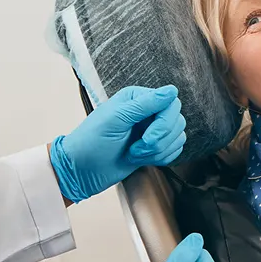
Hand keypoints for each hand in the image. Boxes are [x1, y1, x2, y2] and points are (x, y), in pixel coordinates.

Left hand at [51, 86, 186, 203]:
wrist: (82, 171)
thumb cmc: (92, 142)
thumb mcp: (116, 119)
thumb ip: (146, 104)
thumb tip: (172, 90)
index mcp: (137, 98)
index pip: (171, 103)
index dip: (164, 122)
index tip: (147, 138)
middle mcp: (147, 111)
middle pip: (177, 120)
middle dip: (160, 140)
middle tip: (137, 149)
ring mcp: (151, 130)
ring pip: (178, 136)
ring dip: (158, 151)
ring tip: (134, 154)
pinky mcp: (153, 148)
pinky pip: (175, 150)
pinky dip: (161, 158)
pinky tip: (142, 160)